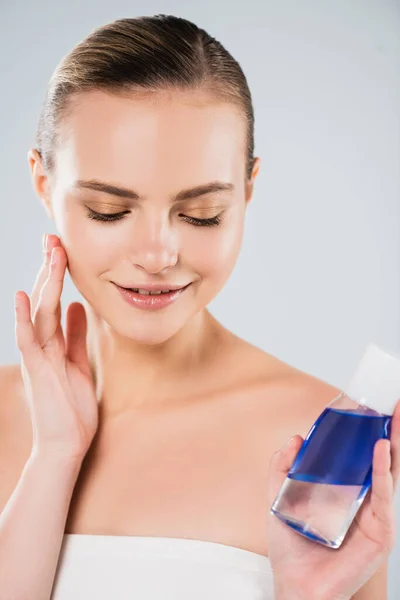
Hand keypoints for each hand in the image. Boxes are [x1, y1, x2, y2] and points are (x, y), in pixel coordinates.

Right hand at [14, 233, 98, 460]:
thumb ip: (77, 336)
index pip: (55, 301)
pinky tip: (23, 296)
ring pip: (40, 312)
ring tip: (51, 253)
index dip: (59, 275)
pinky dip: (24, 318)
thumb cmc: (72, 407)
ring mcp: (37, 356)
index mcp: (54, 342)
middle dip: (51, 268)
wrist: (66, 444)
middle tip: (54, 237)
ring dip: (46, 282)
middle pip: (46, 299)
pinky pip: (28, 340)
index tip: (63, 249)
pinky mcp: (35, 370)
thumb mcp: (79, 363)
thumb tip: (81, 307)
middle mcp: (43, 344)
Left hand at [267, 398, 399, 599]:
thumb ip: (282, 468)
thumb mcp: (279, 500)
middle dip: (386, 430)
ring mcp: (374, 514)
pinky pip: (383, 494)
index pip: (354, 456)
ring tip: (393, 415)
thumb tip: (295, 437)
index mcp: (341, 492)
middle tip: (390, 403)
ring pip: (387, 471)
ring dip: (392, 442)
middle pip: (377, 459)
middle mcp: (361, 499)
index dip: (359, 431)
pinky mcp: (381, 530)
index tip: (362, 405)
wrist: (296, 587)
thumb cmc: (291, 548)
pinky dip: (383, 470)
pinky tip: (382, 448)